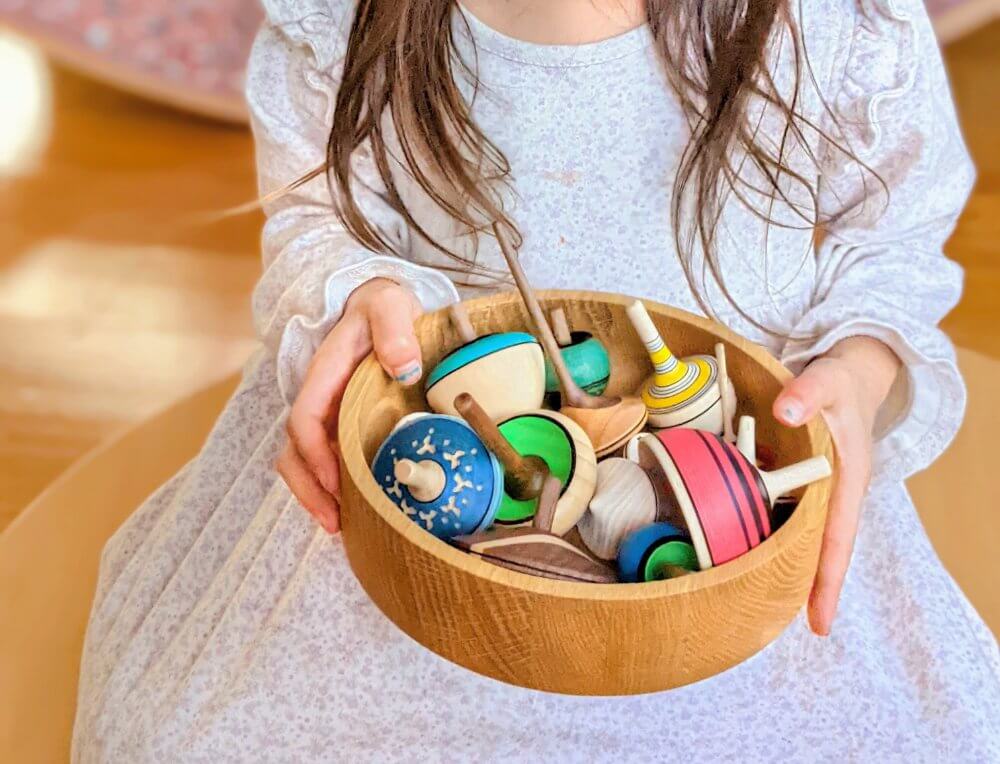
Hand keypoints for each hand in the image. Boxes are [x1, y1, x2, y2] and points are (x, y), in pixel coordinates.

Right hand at [277, 278, 423, 533]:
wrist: (379, 303)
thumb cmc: (383, 304)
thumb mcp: (390, 305)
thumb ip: (393, 329)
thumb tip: (403, 367)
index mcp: (325, 373)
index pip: (305, 419)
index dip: (315, 454)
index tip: (335, 484)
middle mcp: (319, 397)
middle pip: (295, 450)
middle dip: (309, 489)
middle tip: (334, 523)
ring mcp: (328, 413)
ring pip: (303, 460)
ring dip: (315, 495)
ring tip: (339, 526)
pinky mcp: (341, 424)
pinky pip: (326, 459)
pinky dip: (332, 486)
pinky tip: (354, 509)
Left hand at [773, 336, 900, 635]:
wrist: (845, 374)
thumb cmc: (839, 383)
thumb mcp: (827, 381)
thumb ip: (807, 395)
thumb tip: (787, 413)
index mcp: (848, 482)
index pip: (837, 541)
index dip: (827, 582)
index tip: (820, 623)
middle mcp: (832, 495)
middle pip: (814, 550)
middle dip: (797, 588)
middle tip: (768, 624)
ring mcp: (813, 492)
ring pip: (792, 534)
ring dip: (773, 563)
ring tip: (744, 600)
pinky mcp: (794, 483)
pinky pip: (775, 512)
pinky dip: (757, 530)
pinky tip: (729, 546)